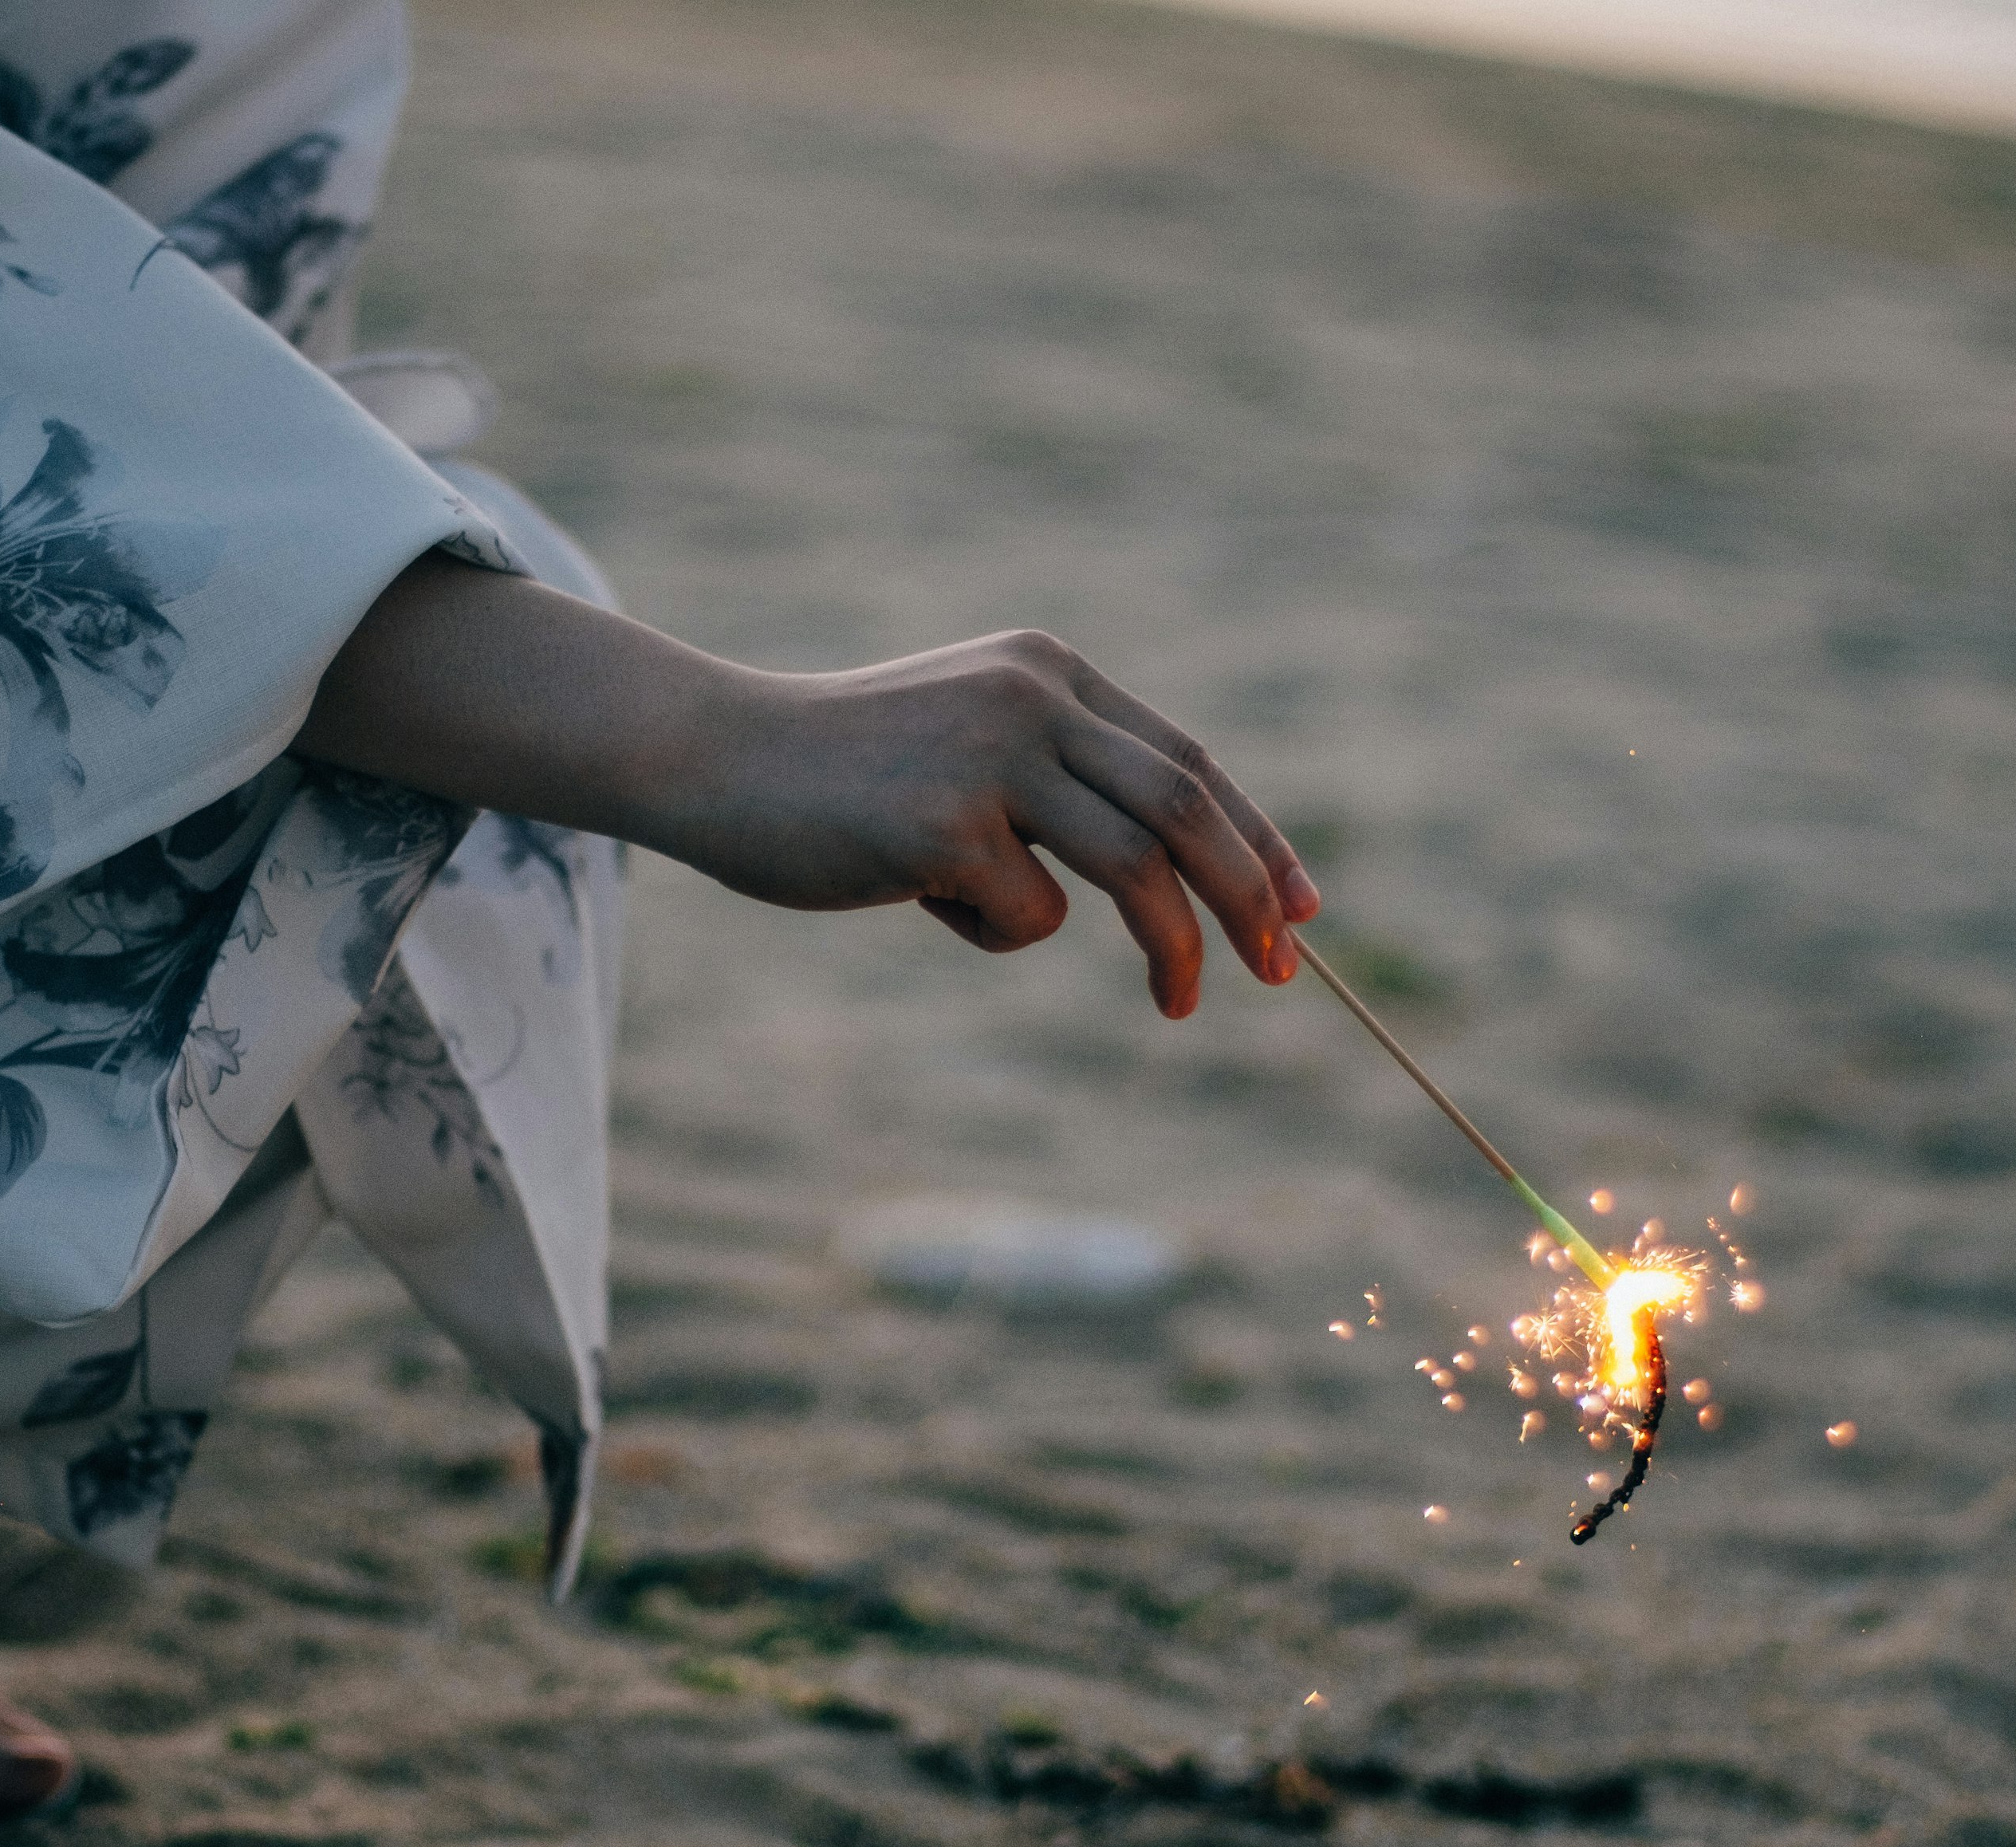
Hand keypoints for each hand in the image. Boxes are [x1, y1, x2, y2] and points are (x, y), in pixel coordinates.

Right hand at [663, 630, 1320, 1016]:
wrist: (712, 757)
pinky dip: (991, 933)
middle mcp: (1033, 697)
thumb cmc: (840, 776)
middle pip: (1191, 808)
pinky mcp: (947, 823)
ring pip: (1139, 866)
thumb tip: (1174, 881)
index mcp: (1049, 671)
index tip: (1303, 908)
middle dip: (1253, 898)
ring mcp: (992, 755)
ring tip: (1180, 1005)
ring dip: (1177, 948)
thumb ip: (1057, 784)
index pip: (1189, 760)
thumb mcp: (968, 749)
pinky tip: (914, 894)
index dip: (1259, 838)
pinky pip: (1029, 916)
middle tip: (1282, 971)